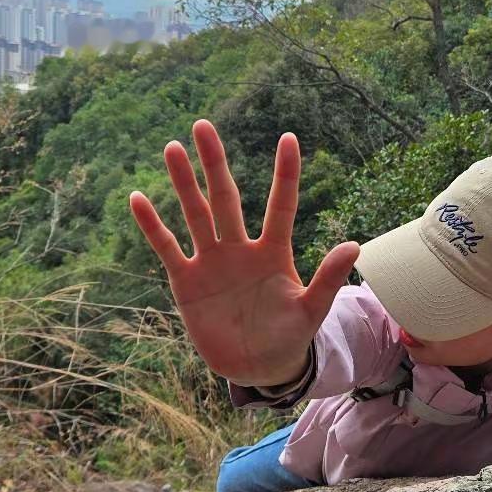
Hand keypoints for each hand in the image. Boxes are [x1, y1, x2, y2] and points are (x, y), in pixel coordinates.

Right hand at [129, 121, 359, 386]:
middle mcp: (240, 248)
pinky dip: (152, 226)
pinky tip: (137, 198)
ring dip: (182, 183)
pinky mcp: (187, 281)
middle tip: (202, 125)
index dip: (285, 173)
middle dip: (214, 163)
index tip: (289, 137)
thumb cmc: (290, 337)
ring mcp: (212, 262)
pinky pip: (167, 248)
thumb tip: (354, 245)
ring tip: (171, 148)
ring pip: (195, 214)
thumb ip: (328, 278)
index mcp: (274, 251)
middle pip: (226, 198)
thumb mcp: (311, 309)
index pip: (281, 205)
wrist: (258, 366)